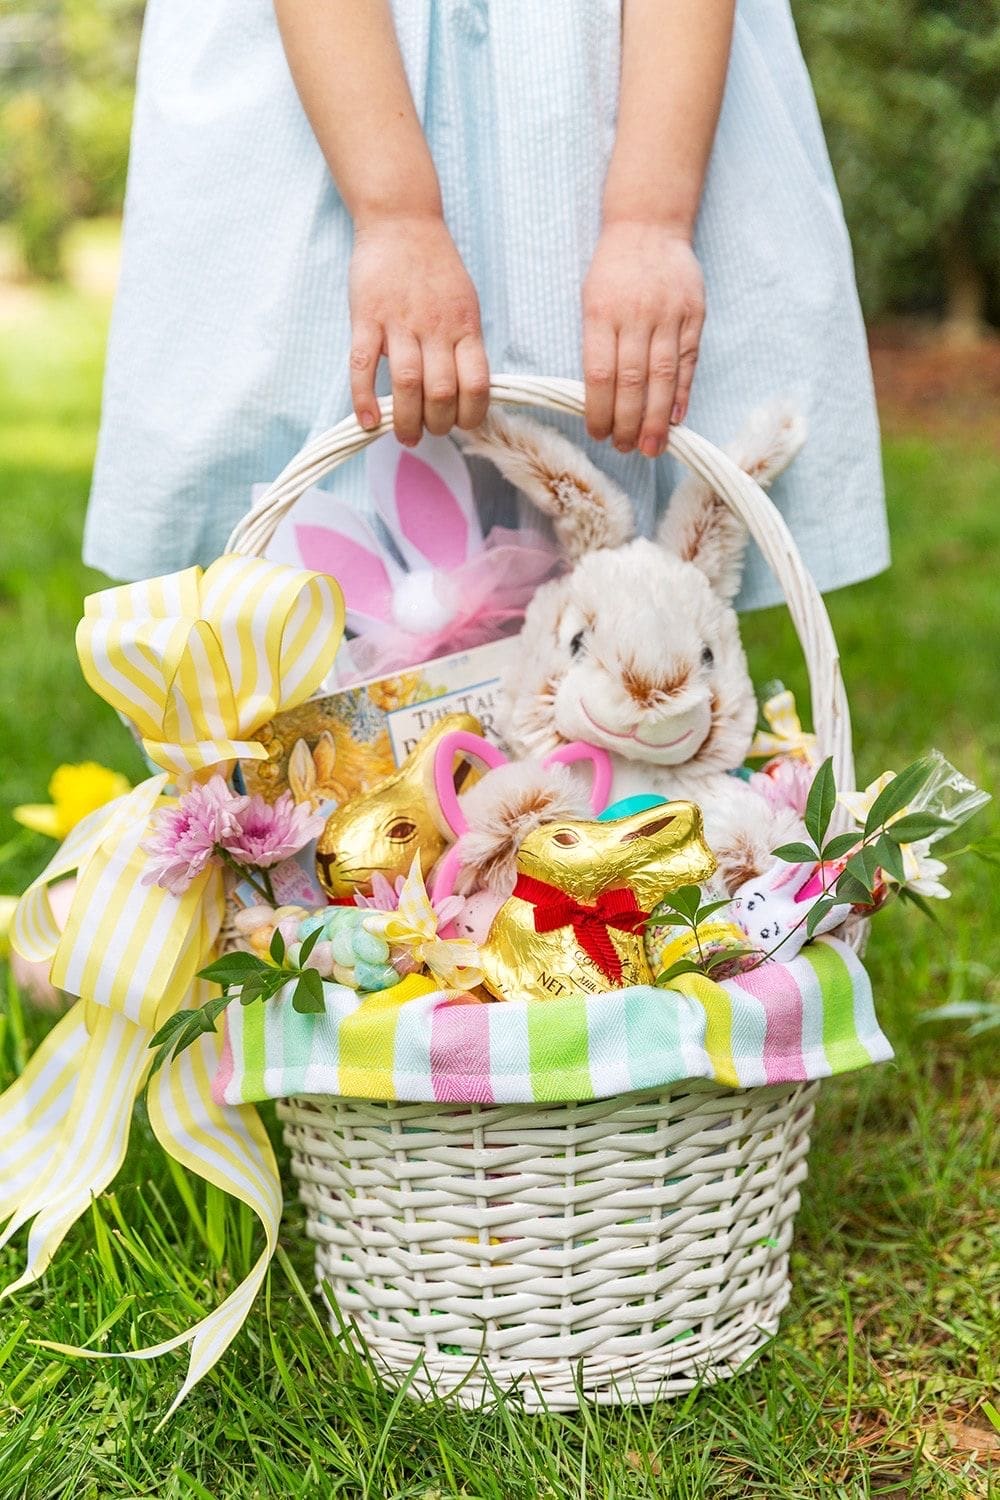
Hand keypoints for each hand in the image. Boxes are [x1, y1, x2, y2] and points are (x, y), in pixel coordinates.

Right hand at [349, 214, 489, 444]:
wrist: (402, 221)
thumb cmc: (435, 268)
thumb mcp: (465, 304)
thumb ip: (465, 345)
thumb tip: (467, 393)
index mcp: (465, 326)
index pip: (478, 384)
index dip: (472, 415)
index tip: (463, 426)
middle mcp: (436, 326)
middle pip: (442, 391)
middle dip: (438, 424)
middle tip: (429, 433)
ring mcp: (399, 322)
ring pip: (407, 384)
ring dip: (406, 420)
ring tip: (404, 435)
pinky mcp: (366, 317)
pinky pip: (363, 365)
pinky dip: (364, 398)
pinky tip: (368, 420)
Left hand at [582, 222, 704, 455]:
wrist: (649, 226)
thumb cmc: (614, 271)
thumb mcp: (591, 301)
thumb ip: (597, 346)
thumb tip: (601, 399)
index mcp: (601, 313)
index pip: (599, 373)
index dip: (599, 409)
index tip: (598, 434)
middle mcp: (636, 315)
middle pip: (632, 380)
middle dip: (629, 422)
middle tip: (627, 450)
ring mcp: (668, 314)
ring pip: (663, 376)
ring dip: (656, 418)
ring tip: (651, 447)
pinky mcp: (694, 314)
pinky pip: (688, 361)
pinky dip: (681, 393)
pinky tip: (675, 418)